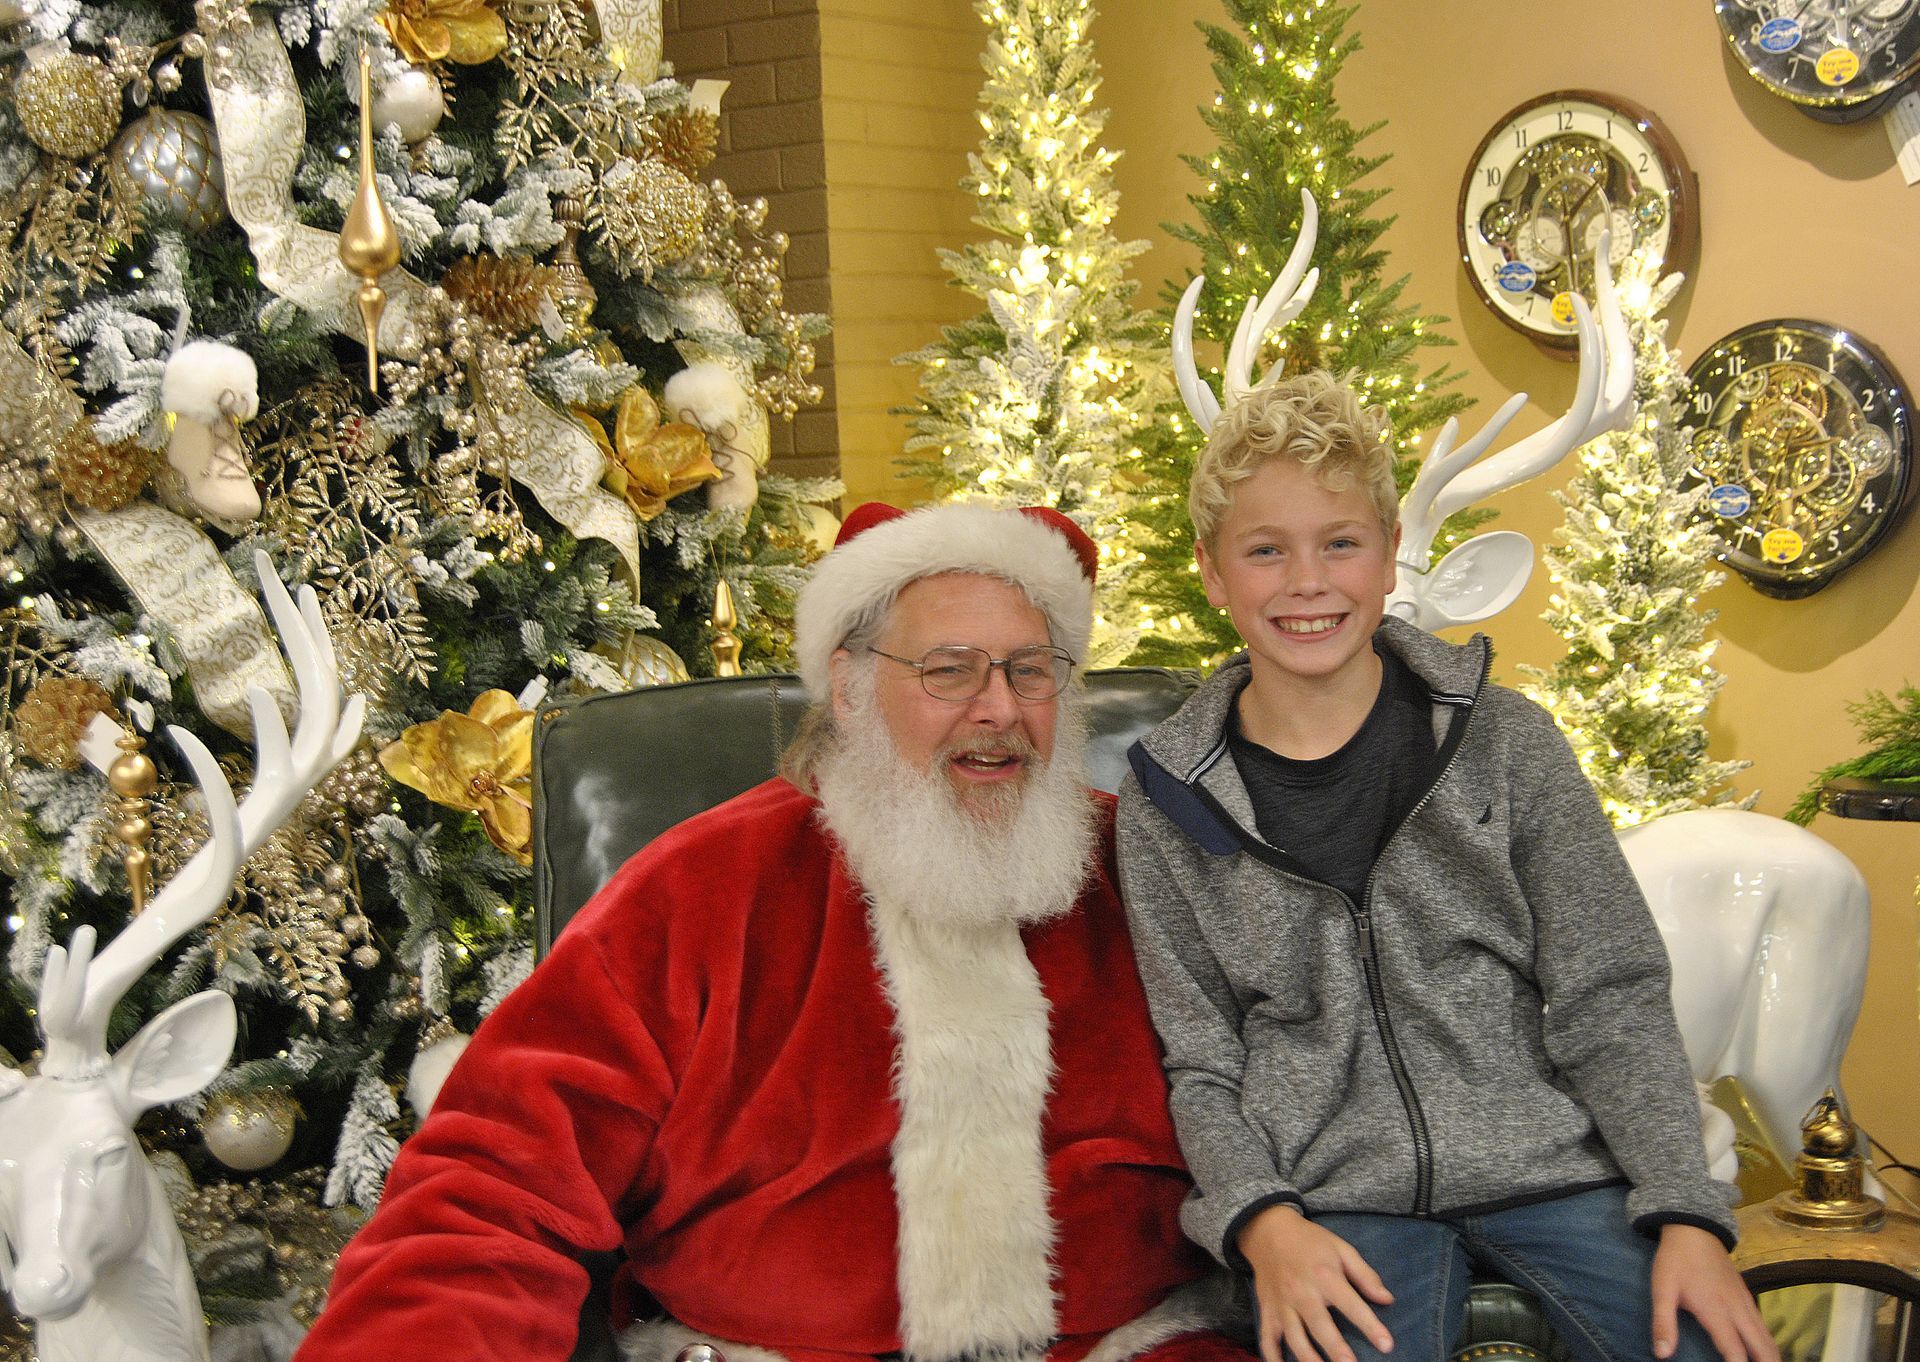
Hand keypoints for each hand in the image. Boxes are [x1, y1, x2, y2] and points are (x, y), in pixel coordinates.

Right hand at [1237, 1204, 1394, 1361]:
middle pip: (1319, 1325)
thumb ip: (1365, 1275)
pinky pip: (1267, 1338)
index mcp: (1324, 1276)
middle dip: (1335, 1348)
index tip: (1387, 1345)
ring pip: (1294, 1336)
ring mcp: (1282, 1304)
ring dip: (1308, 1358)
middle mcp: (1302, 1292)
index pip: (1351, 1304)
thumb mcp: (1342, 1249)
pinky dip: (1272, 1357)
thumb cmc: (1310, 1242)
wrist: (1268, 1231)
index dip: (1370, 1325)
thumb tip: (1388, 1299)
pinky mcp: (1267, 1310)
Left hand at [1650, 1223, 1779, 1361]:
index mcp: (1716, 1311)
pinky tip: (1765, 1353)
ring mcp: (1746, 1302)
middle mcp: (1737, 1310)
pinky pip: (1763, 1326)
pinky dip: (1768, 1343)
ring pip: (1767, 1337)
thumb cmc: (1676, 1260)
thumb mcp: (1662, 1290)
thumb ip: (1663, 1323)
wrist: (1694, 1229)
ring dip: (1770, 1356)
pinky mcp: (1747, 1296)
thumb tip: (1662, 1354)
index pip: (1735, 1351)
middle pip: (1762, 1348)